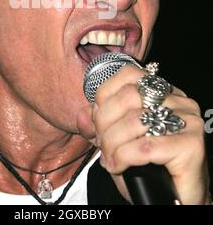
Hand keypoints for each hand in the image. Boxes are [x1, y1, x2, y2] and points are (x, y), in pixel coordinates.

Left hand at [77, 65, 210, 204]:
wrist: (176, 199)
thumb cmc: (148, 168)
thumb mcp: (116, 142)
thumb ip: (98, 127)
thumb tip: (81, 115)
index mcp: (162, 92)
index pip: (127, 75)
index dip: (104, 97)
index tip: (97, 123)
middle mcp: (178, 100)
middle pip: (128, 96)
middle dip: (105, 124)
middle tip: (102, 146)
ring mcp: (187, 120)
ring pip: (134, 120)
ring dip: (112, 144)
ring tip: (110, 159)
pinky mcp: (192, 145)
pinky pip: (145, 146)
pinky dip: (124, 157)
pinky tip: (119, 166)